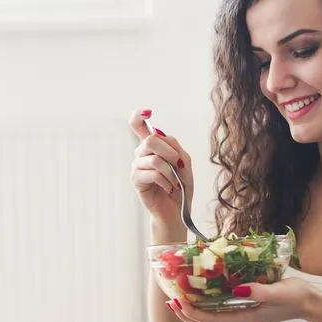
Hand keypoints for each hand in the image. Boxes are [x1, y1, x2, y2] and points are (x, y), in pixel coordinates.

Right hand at [128, 108, 192, 233]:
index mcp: (152, 146)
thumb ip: (175, 147)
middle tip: (179, 165)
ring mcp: (137, 167)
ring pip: (154, 159)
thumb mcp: (185, 163)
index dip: (138, 116)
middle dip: (169, 152)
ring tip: (175, 182)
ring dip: (170, 172)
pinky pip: (153, 174)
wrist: (178, 210)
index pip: (138, 126)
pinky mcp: (136, 180)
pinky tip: (168, 189)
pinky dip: (166, 181)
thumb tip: (159, 137)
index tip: (146, 111)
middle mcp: (141, 154)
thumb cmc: (181, 186)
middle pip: (150, 140)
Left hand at [166, 278, 321, 321]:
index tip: (177, 301)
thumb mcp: (281, 291)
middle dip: (185, 316)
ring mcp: (243, 320)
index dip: (191, 313)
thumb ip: (261, 291)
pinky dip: (204, 311)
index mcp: (246, 319)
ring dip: (192, 315)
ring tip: (177, 302)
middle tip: (170, 301)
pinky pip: (219, 317)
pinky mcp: (246, 314)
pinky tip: (199, 299)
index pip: (210, 321)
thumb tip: (239, 290)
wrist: (312, 305)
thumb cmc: (298, 295)